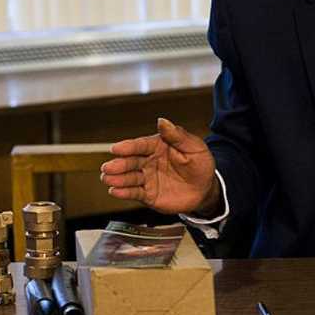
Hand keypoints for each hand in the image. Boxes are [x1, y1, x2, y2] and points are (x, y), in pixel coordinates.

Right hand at [101, 118, 220, 215]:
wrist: (206, 189)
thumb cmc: (200, 164)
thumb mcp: (194, 147)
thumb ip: (177, 135)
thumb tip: (162, 121)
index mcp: (158, 146)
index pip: (141, 145)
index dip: (128, 147)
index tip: (116, 148)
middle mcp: (149, 161)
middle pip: (131, 161)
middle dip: (118, 164)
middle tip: (108, 167)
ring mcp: (148, 178)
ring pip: (130, 177)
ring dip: (118, 178)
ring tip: (108, 179)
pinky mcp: (149, 194)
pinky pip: (135, 193)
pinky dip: (124, 192)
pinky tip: (115, 191)